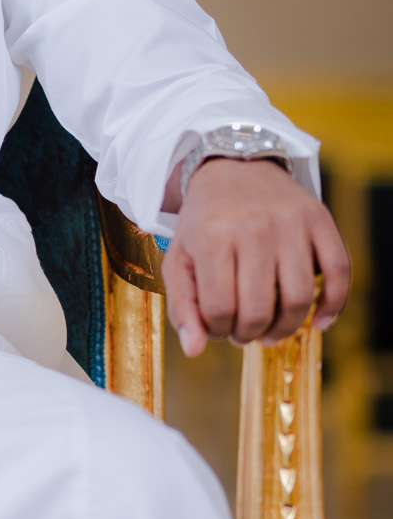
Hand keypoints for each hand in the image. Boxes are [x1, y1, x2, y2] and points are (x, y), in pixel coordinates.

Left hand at [162, 157, 348, 357]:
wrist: (235, 169)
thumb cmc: (205, 222)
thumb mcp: (180, 258)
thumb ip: (182, 306)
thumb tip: (195, 350)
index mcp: (212, 236)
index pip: (219, 308)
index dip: (217, 329)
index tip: (218, 326)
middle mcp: (253, 227)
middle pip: (258, 309)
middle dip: (249, 333)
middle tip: (244, 333)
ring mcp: (290, 223)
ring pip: (299, 298)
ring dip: (285, 328)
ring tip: (271, 330)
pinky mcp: (320, 219)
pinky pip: (338, 272)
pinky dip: (333, 305)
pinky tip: (319, 322)